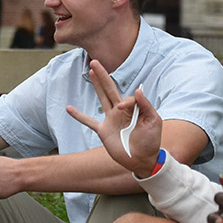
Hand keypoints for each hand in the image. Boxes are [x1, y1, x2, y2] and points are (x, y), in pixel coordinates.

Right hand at [65, 59, 161, 177]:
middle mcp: (120, 111)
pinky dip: (79, 116)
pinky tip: (69, 108)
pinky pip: (89, 121)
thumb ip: (145, 105)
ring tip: (90, 72)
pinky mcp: (103, 131)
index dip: (126, 101)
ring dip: (96, 85)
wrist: (143, 160)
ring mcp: (111, 120)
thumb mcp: (153, 121)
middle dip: (103, 75)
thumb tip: (136, 89)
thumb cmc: (151, 141)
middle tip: (94, 61)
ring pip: (101, 98)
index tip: (125, 108)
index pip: (126, 97)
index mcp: (134, 108)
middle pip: (110, 88)